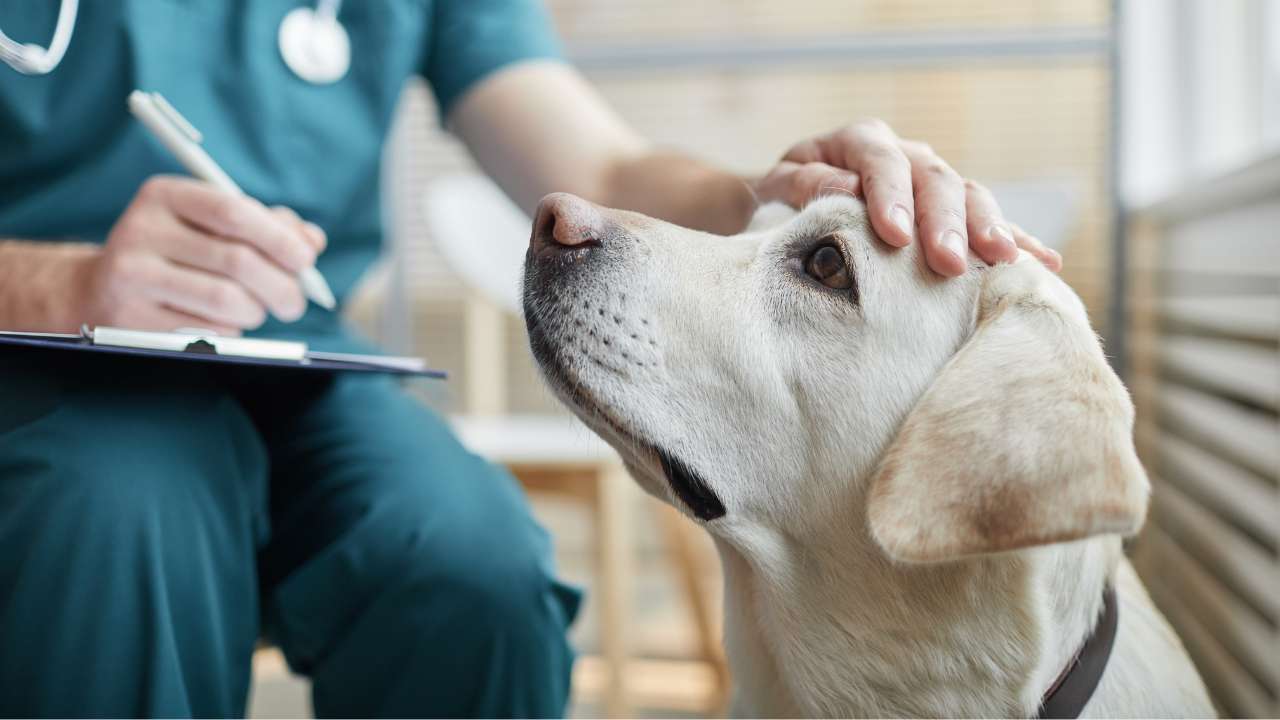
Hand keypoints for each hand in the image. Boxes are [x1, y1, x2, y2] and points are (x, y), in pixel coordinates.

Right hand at [81, 176, 325, 335]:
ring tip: (256, 310)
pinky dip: (231, 331)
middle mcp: (142, 229)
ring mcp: (132, 275)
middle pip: (237, 261)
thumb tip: (312, 241)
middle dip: (281, 286)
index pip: (232, 211)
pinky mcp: (131, 318)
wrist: (103, 289)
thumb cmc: (178, 252)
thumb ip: (266, 226)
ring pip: (226, 300)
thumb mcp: (212, 226)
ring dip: (256, 311)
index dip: (278, 238)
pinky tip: (222, 322)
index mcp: (164, 195)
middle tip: (295, 302)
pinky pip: (207, 331)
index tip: (306, 260)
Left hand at [754, 119, 1061, 275]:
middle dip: (945, 223)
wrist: (789, 210)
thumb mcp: (777, 190)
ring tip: (1005, 262)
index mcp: (859, 142)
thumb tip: (845, 190)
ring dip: (989, 230)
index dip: (890, 197)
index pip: (881, 161)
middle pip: (935, 180)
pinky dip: (1018, 241)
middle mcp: (905, 155)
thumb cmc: (781, 202)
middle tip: (948, 263)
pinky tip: (1045, 263)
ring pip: (970, 197)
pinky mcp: (952, 214)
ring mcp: (933, 183)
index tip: (895, 236)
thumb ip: (804, 186)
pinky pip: (990, 223)